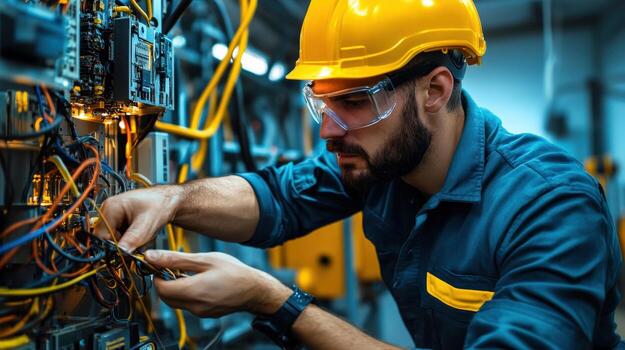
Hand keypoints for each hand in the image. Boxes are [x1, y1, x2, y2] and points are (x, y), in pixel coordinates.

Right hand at [94, 186, 181, 251]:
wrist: (168, 201)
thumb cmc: (159, 205)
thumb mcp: (146, 224)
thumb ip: (132, 239)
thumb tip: (120, 252)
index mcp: (110, 208)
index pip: (100, 236)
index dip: (113, 246)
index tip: (126, 253)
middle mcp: (108, 211)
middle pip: (106, 238)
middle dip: (122, 245)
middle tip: (138, 244)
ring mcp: (113, 217)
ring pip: (113, 240)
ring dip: (127, 243)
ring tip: (143, 237)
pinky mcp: (120, 222)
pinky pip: (120, 237)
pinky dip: (131, 241)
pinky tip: (141, 235)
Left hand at [144, 250, 291, 316]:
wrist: (254, 290)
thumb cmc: (234, 272)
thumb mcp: (205, 259)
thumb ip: (176, 259)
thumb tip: (152, 256)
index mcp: (193, 291)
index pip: (161, 288)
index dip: (156, 276)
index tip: (160, 265)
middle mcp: (194, 306)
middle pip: (166, 297)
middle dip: (164, 283)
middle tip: (171, 267)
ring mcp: (200, 312)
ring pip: (176, 302)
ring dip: (175, 288)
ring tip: (186, 272)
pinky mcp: (205, 313)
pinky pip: (188, 304)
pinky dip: (186, 293)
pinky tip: (197, 281)